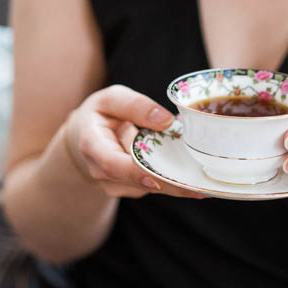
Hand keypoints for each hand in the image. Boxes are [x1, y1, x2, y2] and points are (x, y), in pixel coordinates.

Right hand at [63, 85, 205, 199]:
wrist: (83, 138)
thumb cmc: (99, 115)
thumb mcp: (111, 98)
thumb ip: (135, 104)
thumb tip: (165, 120)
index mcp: (92, 145)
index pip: (111, 163)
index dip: (134, 172)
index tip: (158, 178)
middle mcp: (101, 171)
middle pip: (137, 181)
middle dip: (169, 183)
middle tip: (201, 186)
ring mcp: (115, 184)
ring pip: (150, 187)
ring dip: (176, 183)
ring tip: (204, 180)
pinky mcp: (130, 189)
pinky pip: (154, 186)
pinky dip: (172, 180)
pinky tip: (191, 174)